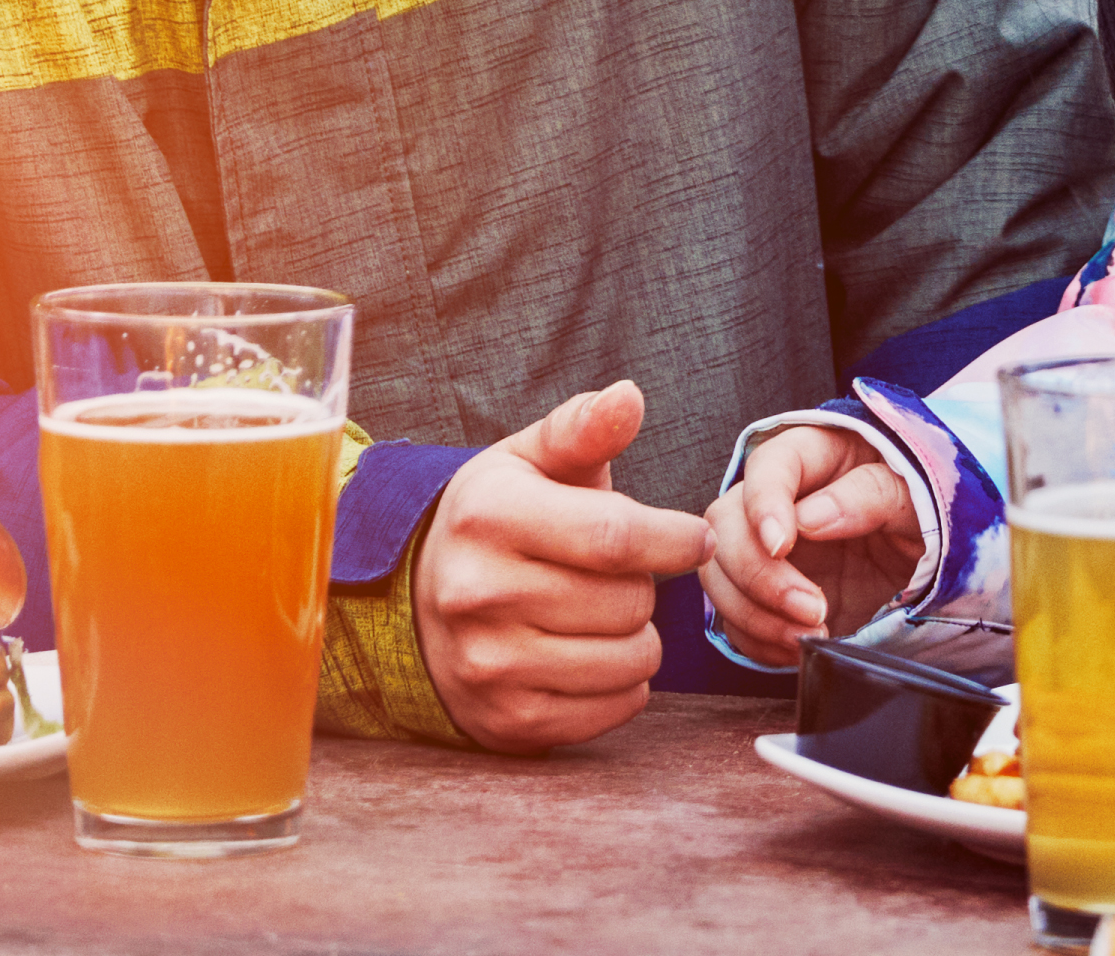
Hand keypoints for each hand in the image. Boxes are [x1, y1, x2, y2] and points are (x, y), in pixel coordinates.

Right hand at [417, 382, 712, 750]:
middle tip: (620, 578)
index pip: (616, 536)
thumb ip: (583, 429)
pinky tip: (593, 657)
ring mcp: (487, 663)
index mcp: (489, 517)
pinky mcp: (504, 718)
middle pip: (628, 601)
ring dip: (639, 638)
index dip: (675, 539)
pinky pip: (614, 708)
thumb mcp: (529, 461)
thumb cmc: (499, 521)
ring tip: (605, 615)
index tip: (693, 538)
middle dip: (646, 587)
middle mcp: (477, 593)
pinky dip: (624, 685)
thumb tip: (629, 396)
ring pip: (629, 659)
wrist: (421, 602)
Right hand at [700, 422, 922, 664]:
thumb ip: (870, 495)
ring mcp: (768, 551)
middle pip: (727, 525)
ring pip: (719, 574)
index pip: (768, 466)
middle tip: (811, 607)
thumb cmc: (930, 513)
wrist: (939, 566)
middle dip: (759, 574)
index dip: (763, 504)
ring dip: (753, 613)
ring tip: (809, 635)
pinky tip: (796, 648)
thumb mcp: (918, 496)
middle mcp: (779, 501)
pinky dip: (757, 640)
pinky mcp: (768, 597)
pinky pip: (735, 619)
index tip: (782, 545)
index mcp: (817, 455)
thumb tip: (809, 519)